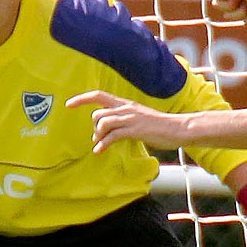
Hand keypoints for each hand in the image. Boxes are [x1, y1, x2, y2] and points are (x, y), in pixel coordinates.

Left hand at [66, 90, 190, 152]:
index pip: (99, 95)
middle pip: (98, 113)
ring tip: (100, 144)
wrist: (177, 128)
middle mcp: (126, 108)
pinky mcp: (135, 130)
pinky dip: (103, 144)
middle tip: (98, 138)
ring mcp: (130, 119)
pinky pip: (112, 136)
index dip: (82, 99)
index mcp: (125, 104)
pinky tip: (99, 151)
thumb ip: (123, 120)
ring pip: (103, 123)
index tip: (68, 104)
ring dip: (98, 135)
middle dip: (94, 127)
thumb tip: (108, 130)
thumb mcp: (139, 118)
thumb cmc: (159, 126)